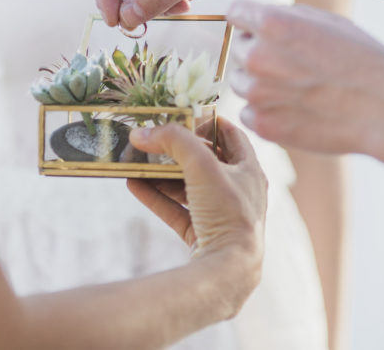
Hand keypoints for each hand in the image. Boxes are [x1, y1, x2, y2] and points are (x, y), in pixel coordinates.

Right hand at [126, 118, 266, 303]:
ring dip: (162, 174)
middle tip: (154, 138)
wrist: (229, 269)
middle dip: (177, 150)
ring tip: (138, 161)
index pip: (232, 135)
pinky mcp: (203, 235)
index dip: (210, 121)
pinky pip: (176, 211)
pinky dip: (156, 197)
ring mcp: (221, 215)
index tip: (184, 114)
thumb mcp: (201, 165)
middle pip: (205, 162)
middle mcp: (239, 191)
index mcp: (250, 170)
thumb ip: (173, 141)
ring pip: (188, 187)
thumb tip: (142, 132)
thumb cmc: (227, 212)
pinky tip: (134, 185)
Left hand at [226, 0, 383, 155]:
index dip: (250, 20)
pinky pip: (248, 112)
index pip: (235, 12)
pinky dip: (265, 111)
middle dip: (258, 51)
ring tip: (297, 87)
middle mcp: (257, 56)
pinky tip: (295, 109)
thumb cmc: (364, 61)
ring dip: (260, 83)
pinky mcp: (263, 125)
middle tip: (293, 62)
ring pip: (241, 81)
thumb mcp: (329, 21)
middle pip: (238, 47)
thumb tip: (262, 17)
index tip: (264, 30)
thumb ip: (289, 16)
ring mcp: (257, 94)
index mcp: (272, 23)